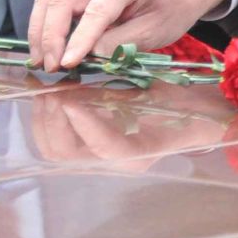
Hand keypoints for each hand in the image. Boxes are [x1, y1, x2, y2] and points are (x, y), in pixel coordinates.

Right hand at [27, 0, 230, 72]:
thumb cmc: (170, 9)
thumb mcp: (154, 31)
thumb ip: (119, 42)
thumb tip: (85, 57)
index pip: (97, 10)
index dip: (80, 38)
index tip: (67, 64)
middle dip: (52, 36)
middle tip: (52, 68)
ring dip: (41, 31)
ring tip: (43, 63)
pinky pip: (52, 2)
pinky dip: (43, 26)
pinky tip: (45, 50)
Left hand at [31, 89, 228, 171]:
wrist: (193, 116)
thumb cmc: (183, 101)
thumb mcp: (160, 91)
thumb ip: (128, 91)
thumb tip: (92, 74)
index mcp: (140, 152)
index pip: (105, 146)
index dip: (86, 123)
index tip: (70, 99)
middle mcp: (114, 164)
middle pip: (68, 152)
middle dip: (53, 119)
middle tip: (50, 87)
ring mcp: (98, 160)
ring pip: (55, 149)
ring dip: (44, 119)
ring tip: (45, 89)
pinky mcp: (87, 151)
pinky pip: (58, 141)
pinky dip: (47, 120)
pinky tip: (49, 96)